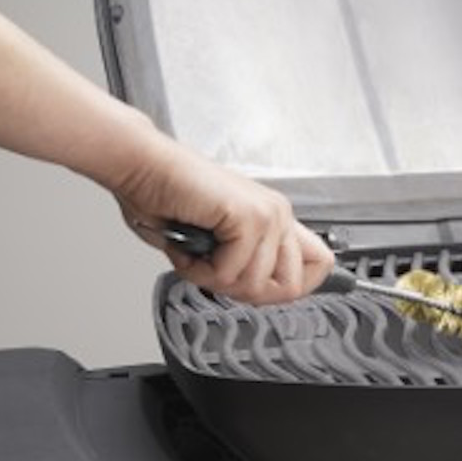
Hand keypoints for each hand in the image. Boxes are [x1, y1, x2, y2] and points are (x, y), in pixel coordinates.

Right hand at [114, 131, 333, 304]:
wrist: (140, 167)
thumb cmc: (166, 199)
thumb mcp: (215, 242)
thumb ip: (245, 263)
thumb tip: (261, 291)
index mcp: (275, 218)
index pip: (321, 265)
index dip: (290, 288)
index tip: (255, 286)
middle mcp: (278, 214)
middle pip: (292, 288)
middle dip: (245, 292)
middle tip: (214, 272)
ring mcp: (268, 215)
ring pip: (255, 285)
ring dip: (212, 279)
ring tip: (193, 252)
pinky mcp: (248, 218)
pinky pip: (229, 273)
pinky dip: (198, 270)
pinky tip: (186, 245)